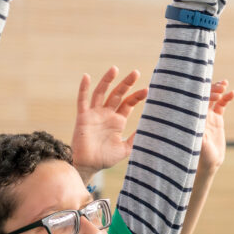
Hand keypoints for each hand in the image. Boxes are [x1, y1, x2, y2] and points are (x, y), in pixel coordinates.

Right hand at [71, 67, 147, 183]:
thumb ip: (136, 138)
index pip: (128, 104)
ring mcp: (94, 114)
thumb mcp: (126, 148)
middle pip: (117, 94)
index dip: (137, 96)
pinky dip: (83, 88)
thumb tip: (151, 130)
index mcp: (117, 121)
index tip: (148, 90)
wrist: (88, 165)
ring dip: (108, 80)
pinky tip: (86, 76)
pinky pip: (82, 100)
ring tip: (115, 69)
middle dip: (126, 84)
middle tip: (136, 72)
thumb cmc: (105, 158)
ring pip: (101, 93)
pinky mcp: (83, 117)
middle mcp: (106, 114)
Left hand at [199, 80, 233, 171]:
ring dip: (218, 89)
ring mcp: (207, 115)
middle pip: (203, 95)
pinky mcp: (216, 119)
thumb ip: (197, 132)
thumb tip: (195, 120)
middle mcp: (198, 113)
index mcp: (192, 116)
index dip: (205, 93)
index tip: (216, 94)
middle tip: (221, 86)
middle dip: (212, 88)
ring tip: (225, 84)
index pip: (196, 99)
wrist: (209, 163)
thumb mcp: (198, 144)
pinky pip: (221, 105)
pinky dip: (227, 98)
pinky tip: (233, 93)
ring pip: (212, 98)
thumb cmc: (199, 155)